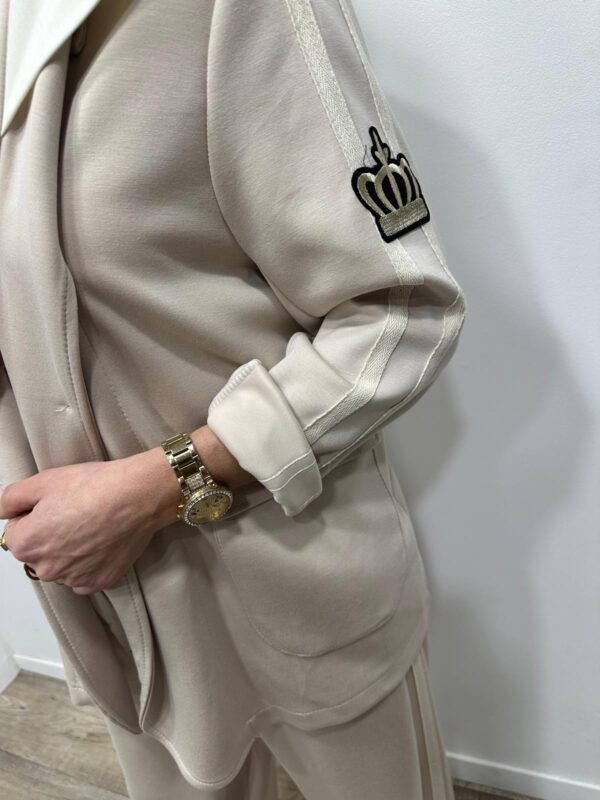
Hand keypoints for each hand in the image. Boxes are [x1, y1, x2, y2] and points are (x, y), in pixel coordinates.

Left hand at [0, 447, 181, 594]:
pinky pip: (83, 576)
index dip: (33, 515)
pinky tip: (101, 541)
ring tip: (92, 525)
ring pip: (61, 565)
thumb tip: (4, 511)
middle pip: (38, 552)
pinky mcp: (98, 582)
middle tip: (74, 512)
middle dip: (50, 535)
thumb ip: (11, 498)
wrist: (137, 496)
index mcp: (27, 544)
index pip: (14, 533)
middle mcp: (46, 568)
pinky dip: (89, 562)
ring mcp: (74, 579)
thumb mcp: (44, 480)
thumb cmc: (95, 486)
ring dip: (69, 550)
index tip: (55, 505)